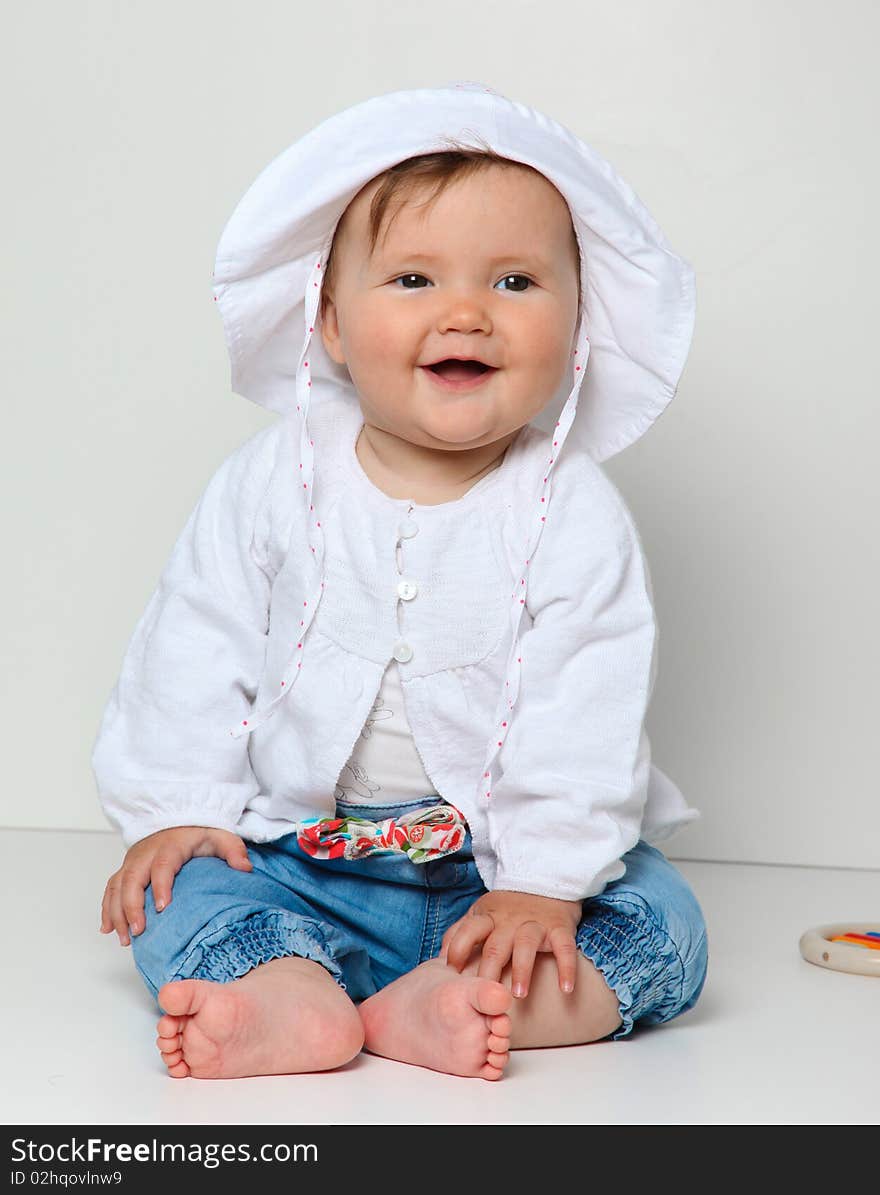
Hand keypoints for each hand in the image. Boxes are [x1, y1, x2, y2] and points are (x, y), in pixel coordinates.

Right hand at [99, 826, 252, 945]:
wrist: (178, 817)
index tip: (161, 907)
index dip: (160, 886)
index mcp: (170, 845)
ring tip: (125, 938)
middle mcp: (146, 853)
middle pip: (132, 879)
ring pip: (117, 886)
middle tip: (139, 931)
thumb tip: (245, 868)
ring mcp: (133, 861)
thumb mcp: (220, 835)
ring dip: (117, 912)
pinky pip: (111, 888)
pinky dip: (107, 908)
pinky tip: (108, 929)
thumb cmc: (198, 831)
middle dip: (132, 906)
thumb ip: (233, 850)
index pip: (163, 865)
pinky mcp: (125, 868)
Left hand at [440, 889, 582, 998]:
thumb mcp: (481, 912)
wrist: (546, 878)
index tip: (453, 974)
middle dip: (489, 970)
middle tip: (485, 995)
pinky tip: (566, 989)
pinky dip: (566, 968)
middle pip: (496, 945)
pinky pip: (564, 948)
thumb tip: (441, 958)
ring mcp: (535, 923)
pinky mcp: (559, 927)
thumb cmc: (508, 906)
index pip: (468, 930)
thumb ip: (461, 932)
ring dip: (523, 970)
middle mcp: (510, 921)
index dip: (458, 949)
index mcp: (488, 917)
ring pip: (526, 945)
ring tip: (519, 995)